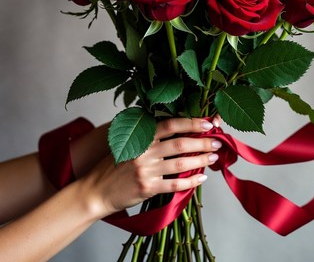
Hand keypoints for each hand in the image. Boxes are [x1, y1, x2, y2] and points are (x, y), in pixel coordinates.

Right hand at [81, 117, 221, 218]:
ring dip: (201, 160)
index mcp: (141, 136)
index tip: (208, 123)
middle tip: (218, 141)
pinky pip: (175, 184)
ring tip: (214, 157)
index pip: (171, 125)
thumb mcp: (127, 143)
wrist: (95, 191)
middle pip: (180, 143)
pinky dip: (190, 181)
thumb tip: (178, 131)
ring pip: (181, 163)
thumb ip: (149, 137)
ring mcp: (146, 170)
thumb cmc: (112, 166)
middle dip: (202, 142)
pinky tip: (201, 178)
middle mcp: (144, 151)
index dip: (192, 123)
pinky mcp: (147, 188)